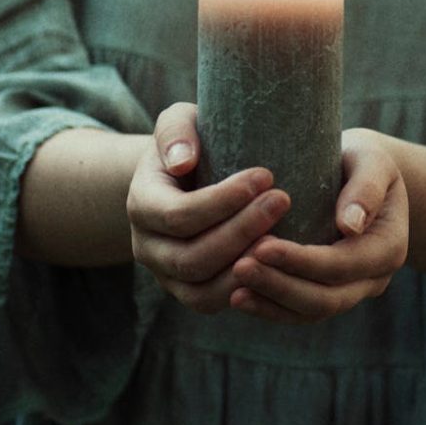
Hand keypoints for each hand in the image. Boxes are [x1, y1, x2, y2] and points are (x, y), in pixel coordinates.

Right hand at [127, 103, 290, 312]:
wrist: (182, 176)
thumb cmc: (189, 143)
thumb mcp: (178, 121)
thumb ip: (175, 131)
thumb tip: (182, 162)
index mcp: (141, 204)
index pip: (178, 215)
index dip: (223, 200)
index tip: (265, 176)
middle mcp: (146, 247)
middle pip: (192, 256)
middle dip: (242, 230)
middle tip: (284, 199)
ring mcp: (165, 275)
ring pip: (202, 289)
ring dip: (246, 264)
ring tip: (285, 236)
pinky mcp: (188, 291)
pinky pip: (212, 302)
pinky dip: (245, 290)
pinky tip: (276, 262)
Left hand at [230, 128, 408, 323]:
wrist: (364, 176)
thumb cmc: (364, 161)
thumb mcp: (373, 161)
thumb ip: (366, 188)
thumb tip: (351, 224)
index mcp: (389, 247)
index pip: (343, 264)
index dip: (302, 260)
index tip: (262, 245)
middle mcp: (374, 278)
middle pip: (326, 298)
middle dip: (280, 285)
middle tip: (239, 266)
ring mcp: (352, 291)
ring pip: (310, 311)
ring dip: (271, 301)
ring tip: (233, 288)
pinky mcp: (328, 294)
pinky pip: (299, 311)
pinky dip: (270, 307)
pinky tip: (238, 296)